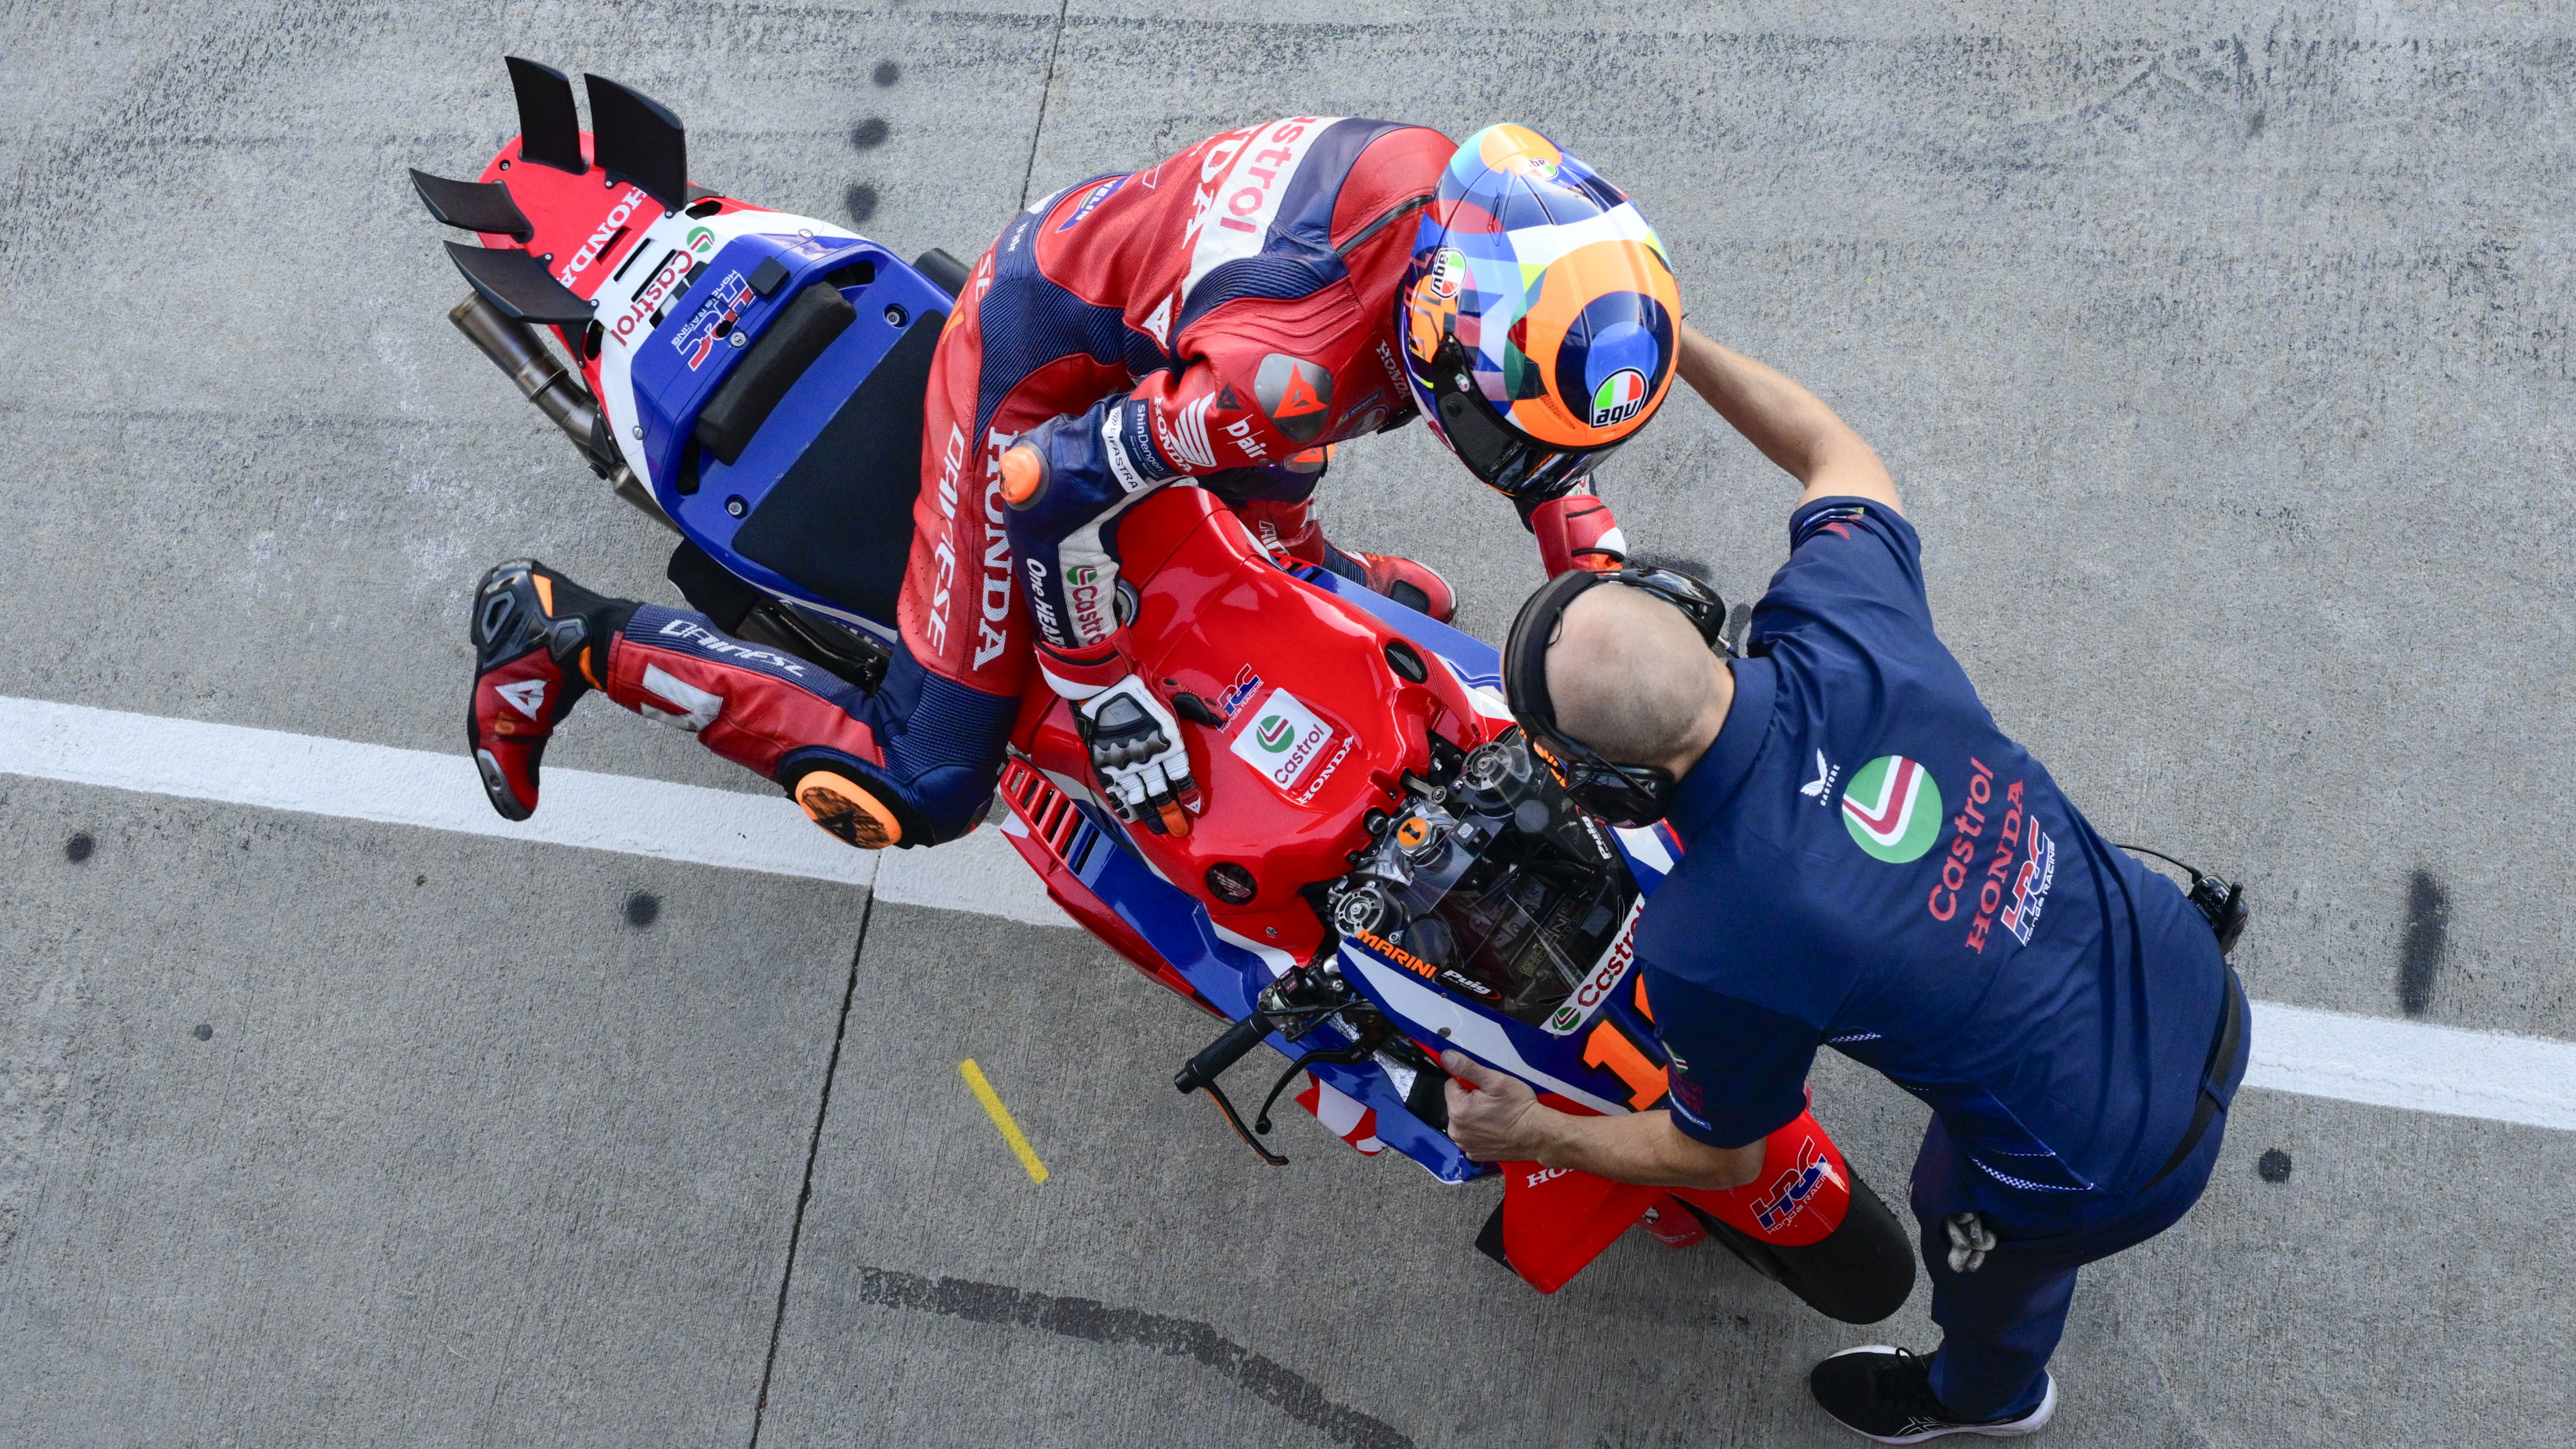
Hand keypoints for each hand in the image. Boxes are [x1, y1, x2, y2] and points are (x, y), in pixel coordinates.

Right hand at [1075, 674, 1198, 835]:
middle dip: (1171, 813)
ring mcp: (1124, 763)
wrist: (1101, 683)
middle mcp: (1147, 757)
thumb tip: (1220, 716)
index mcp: (1167, 742)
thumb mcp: (1174, 692)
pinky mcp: (1104, 763)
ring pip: (1139, 796)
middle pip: (1162, 793)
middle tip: (1178, 829)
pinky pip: (1115, 791)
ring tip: (1157, 828)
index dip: (1189, 794)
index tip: (1194, 807)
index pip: (1182, 776)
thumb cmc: (1138, 685)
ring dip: (1150, 814)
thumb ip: (1198, 707)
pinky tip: (1130, 816)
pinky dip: (1123, 806)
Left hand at [1442, 1050, 1551, 1161]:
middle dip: (1471, 1100)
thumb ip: (1467, 1068)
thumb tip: (1446, 1057)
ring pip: (1463, 1120)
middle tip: (1494, 1102)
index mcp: (1458, 1110)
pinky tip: (1495, 1129)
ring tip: (1496, 1116)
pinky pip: (1471, 1136)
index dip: (1469, 1083)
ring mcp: (1465, 1145)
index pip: (1451, 1085)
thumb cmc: (1519, 1107)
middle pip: (1456, 1104)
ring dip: (1474, 1116)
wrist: (1538, 1135)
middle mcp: (1456, 1130)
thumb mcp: (1496, 1081)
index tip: (1486, 1089)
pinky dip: (1480, 1132)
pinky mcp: (1475, 1154)